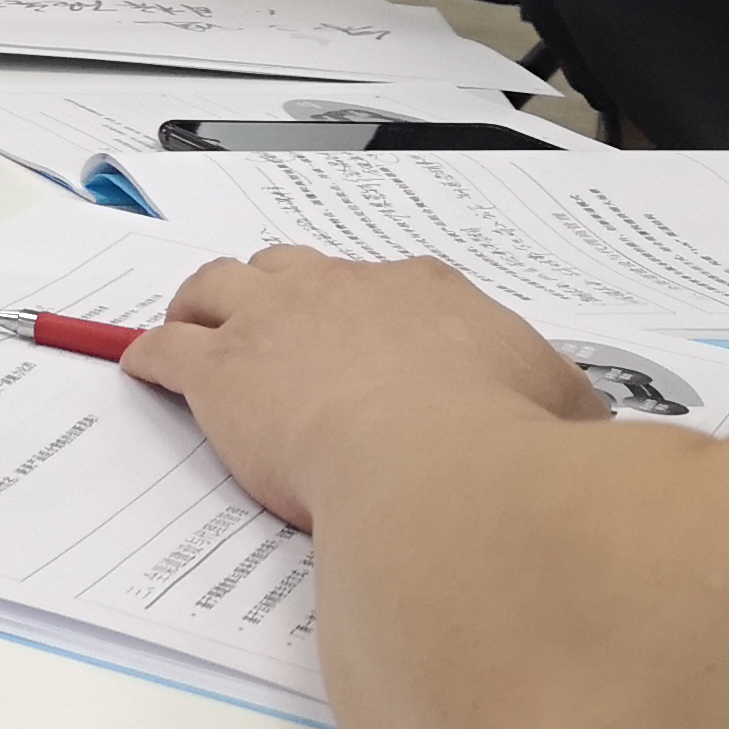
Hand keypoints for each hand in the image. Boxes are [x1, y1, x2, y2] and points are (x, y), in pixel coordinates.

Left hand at [121, 247, 607, 527]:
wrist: (429, 459)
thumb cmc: (496, 436)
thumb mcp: (560, 409)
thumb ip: (563, 408)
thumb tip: (587, 429)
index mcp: (424, 293)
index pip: (390, 286)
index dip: (369, 311)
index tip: (367, 333)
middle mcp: (341, 290)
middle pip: (293, 269)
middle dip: (278, 292)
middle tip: (270, 322)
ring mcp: (273, 324)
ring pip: (219, 287)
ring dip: (204, 304)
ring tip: (193, 321)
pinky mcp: (220, 374)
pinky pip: (167, 349)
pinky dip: (150, 355)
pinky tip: (141, 366)